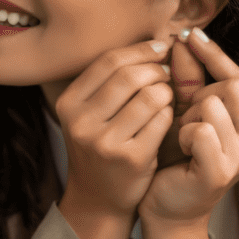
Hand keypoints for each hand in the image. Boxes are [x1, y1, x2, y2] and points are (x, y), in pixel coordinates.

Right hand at [53, 40, 174, 238]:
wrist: (98, 197)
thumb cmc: (100, 146)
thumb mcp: (89, 113)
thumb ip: (109, 81)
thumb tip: (153, 41)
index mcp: (69, 103)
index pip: (108, 62)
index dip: (140, 50)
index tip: (161, 47)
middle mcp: (81, 121)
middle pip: (129, 75)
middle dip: (156, 69)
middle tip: (167, 73)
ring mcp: (104, 142)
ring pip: (149, 96)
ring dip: (166, 91)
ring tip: (167, 96)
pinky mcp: (130, 158)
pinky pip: (161, 120)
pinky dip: (170, 114)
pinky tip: (168, 117)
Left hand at [140, 27, 238, 224]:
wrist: (166, 205)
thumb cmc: (174, 157)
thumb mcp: (182, 112)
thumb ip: (186, 79)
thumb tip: (183, 38)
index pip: (238, 76)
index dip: (213, 53)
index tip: (189, 33)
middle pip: (229, 86)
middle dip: (197, 95)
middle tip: (182, 116)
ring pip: (212, 106)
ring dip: (187, 117)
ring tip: (181, 137)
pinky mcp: (223, 171)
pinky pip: (200, 130)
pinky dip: (183, 134)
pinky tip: (180, 149)